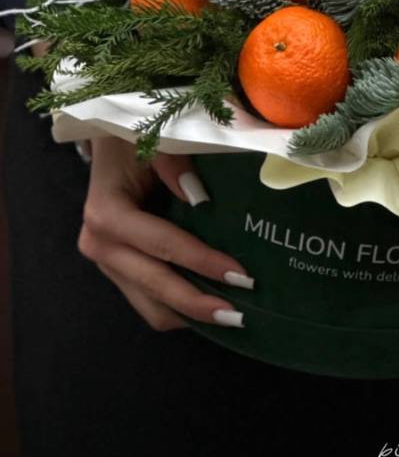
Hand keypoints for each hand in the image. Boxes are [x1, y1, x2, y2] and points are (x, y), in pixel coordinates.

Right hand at [77, 135, 252, 331]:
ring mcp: (106, 262)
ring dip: (190, 315)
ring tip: (232, 317)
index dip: (202, 262)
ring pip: (151, 306)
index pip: (162, 245)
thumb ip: (173, 164)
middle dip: (198, 304)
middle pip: (155, 287)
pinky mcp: (117, 270)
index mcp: (106, 213)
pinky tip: (212, 306)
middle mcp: (99, 244)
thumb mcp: (152, 139)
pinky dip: (180, 307)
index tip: (240, 275)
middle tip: (240, 315)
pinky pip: (149, 300)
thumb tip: (199, 198)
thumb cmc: (132, 139)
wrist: (108, 146)